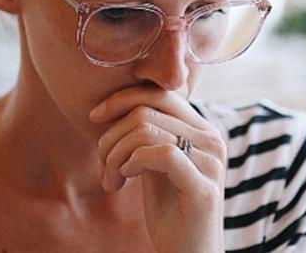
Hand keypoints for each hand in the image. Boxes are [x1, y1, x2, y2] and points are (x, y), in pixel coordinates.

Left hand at [89, 86, 226, 252]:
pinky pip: (161, 154)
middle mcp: (212, 138)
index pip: (159, 93)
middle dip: (112, 135)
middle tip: (102, 165)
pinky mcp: (203, 186)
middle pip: (147, 110)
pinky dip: (132, 163)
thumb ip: (148, 136)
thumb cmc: (171, 212)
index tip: (93, 117)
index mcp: (201, 129)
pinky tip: (125, 179)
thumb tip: (116, 107)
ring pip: (147, 130)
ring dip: (115, 154)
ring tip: (110, 179)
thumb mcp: (155, 165)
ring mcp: (211, 161)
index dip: (121, 98)